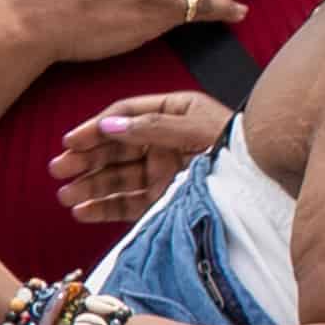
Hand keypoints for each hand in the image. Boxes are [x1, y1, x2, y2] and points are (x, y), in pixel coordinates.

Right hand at [51, 93, 227, 223]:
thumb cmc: (236, 146)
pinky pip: (130, 202)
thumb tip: (109, 126)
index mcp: (175, 112)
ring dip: (91, 185)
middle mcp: (165, 140)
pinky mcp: (166, 197)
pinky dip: (106, 207)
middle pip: (116, 147)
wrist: (266, 182)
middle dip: (87, 158)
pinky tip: (83, 211)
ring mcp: (165, 170)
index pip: (126, 116)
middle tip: (59, 170)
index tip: (70, 141)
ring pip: (118, 177)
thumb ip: (152, 127)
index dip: (97, 128)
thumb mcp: (196, 129)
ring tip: (66, 195)